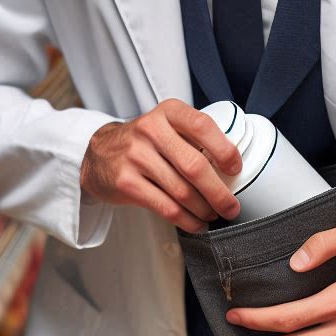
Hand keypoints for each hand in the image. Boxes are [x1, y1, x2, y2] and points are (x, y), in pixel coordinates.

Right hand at [80, 98, 242, 232]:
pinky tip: (196, 223)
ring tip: (213, 215)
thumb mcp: (166, 126)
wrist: (99, 153)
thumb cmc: (144, 142)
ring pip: (182, 191)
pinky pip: (166, 208)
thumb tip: (229, 168)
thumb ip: (193, 138)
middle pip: (194, 166)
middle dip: (219, 192)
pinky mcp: (126, 182)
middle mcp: (150, 130)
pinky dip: (187, 220)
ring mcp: (136, 156)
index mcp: (167, 112)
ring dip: (204, 209)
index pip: (202, 125)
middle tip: (231, 207)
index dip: (224, 150)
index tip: (235, 168)